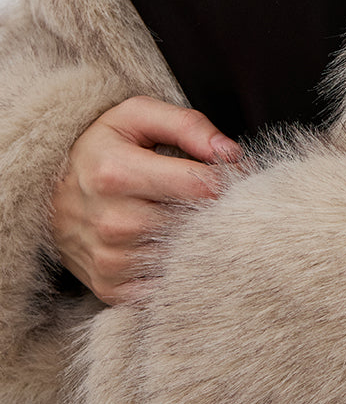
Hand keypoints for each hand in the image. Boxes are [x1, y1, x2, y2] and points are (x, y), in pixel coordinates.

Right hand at [50, 95, 240, 305]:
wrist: (48, 194)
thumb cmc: (102, 148)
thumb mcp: (136, 116)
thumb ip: (187, 125)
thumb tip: (231, 152)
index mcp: (118, 173)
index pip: (201, 186)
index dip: (232, 178)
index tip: (239, 173)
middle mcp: (113, 222)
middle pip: (196, 223)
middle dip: (221, 209)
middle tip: (229, 197)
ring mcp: (110, 260)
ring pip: (185, 254)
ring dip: (202, 239)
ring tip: (201, 218)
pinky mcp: (111, 288)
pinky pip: (164, 286)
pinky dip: (181, 269)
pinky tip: (181, 247)